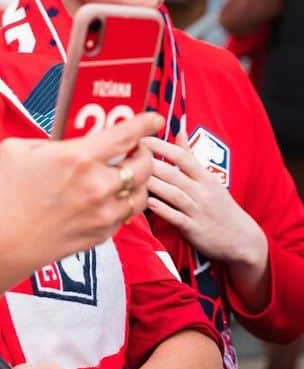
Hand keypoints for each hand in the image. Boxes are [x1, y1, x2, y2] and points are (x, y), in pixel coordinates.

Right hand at [0, 111, 159, 279]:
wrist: (4, 242)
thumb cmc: (6, 194)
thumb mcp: (17, 149)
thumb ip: (49, 140)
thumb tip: (65, 142)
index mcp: (79, 157)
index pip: (126, 135)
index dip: (145, 124)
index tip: (155, 119)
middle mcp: (98, 185)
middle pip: (144, 164)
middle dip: (144, 153)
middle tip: (135, 149)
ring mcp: (104, 212)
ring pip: (142, 192)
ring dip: (139, 181)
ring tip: (126, 175)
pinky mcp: (103, 234)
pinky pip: (127, 214)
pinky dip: (124, 203)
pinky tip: (109, 198)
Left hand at [145, 134, 269, 305]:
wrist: (241, 239)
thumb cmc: (219, 205)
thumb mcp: (209, 178)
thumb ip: (191, 155)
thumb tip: (179, 130)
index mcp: (205, 177)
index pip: (183, 157)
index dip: (162, 146)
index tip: (142, 138)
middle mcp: (202, 191)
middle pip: (173, 174)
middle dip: (150, 163)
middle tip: (128, 155)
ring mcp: (198, 210)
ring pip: (173, 194)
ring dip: (152, 184)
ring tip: (131, 177)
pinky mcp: (194, 229)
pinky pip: (176, 218)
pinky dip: (162, 210)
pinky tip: (147, 202)